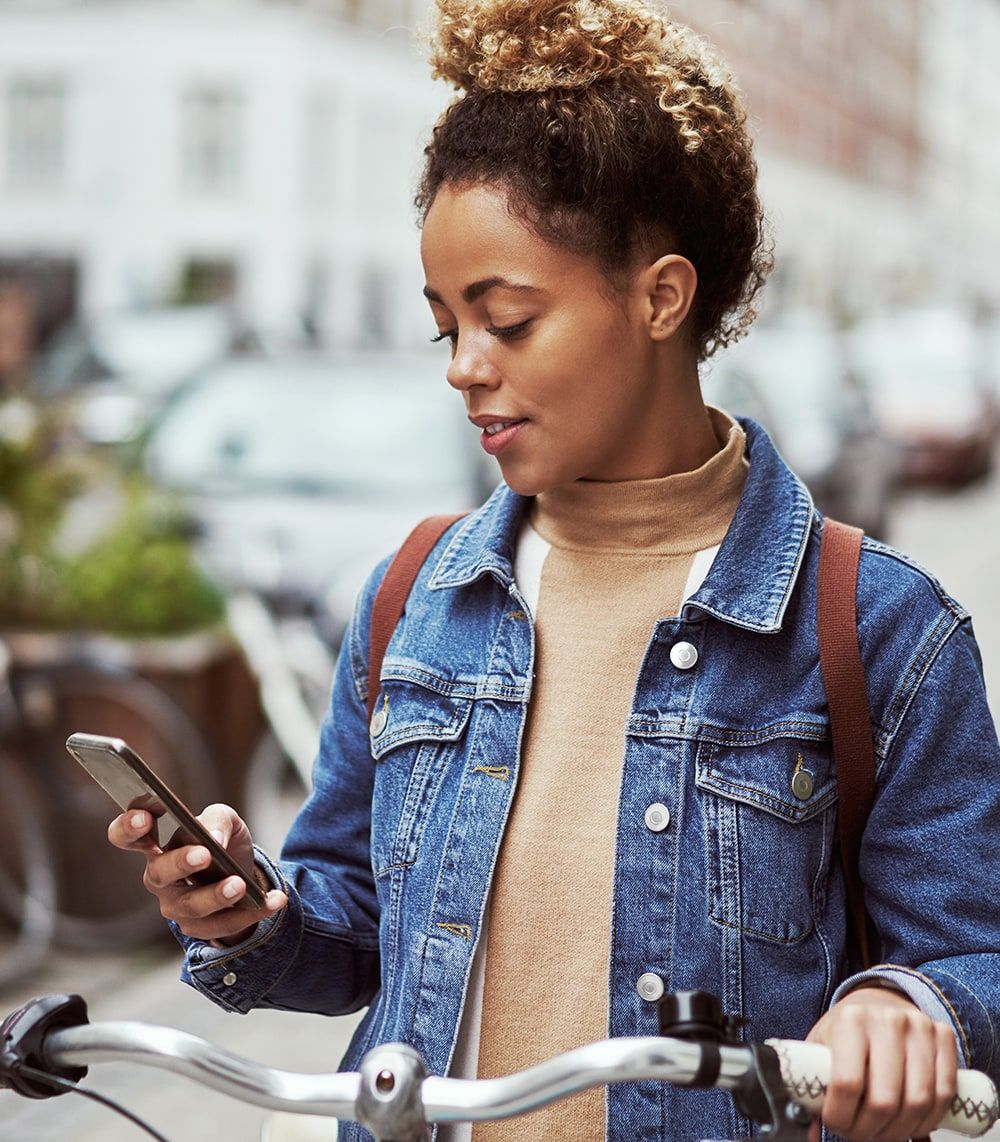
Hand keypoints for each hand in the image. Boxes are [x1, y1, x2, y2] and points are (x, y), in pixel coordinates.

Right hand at [108, 803, 287, 942]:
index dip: (128, 827)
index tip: (145, 818)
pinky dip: (251, 912)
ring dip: (217, 896)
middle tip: (204, 854)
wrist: (242, 870)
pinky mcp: (198, 926)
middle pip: (159, 873)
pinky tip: (273, 901)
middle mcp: (158, 876)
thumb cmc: (220, 838)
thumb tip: (213, 838)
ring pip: (191, 905)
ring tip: (240, 885)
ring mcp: (175, 904)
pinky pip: (221, 924)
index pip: (127, 835)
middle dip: (180, 863)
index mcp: (157, 843)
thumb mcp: (224, 819)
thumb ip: (216, 820)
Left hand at [806, 985, 957, 1141]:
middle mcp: (887, 1020)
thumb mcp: (820, 1048)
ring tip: (885, 1131)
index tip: (837, 1124)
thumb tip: (810, 1134)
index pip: (847, 1083)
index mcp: (850, 1021)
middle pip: (884, 1100)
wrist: (877, 1003)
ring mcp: (919, 1027)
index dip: (841, 1116)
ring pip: (918, 1102)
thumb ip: (813, 1086)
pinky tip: (912, 1123)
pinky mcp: (943, 1036)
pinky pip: (944, 1093)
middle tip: (861, 1134)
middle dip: (871, 1131)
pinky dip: (930, 1119)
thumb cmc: (846, 1032)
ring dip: (901, 1130)